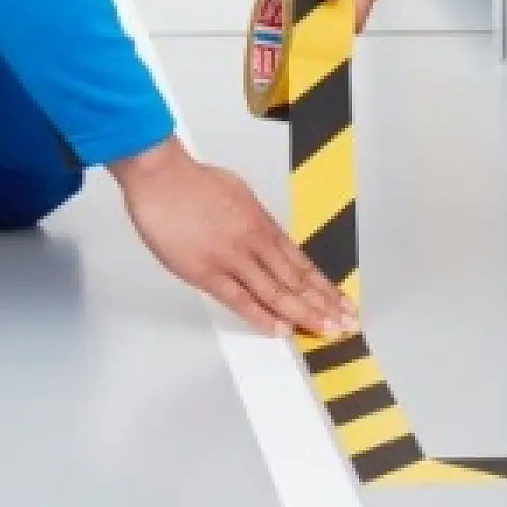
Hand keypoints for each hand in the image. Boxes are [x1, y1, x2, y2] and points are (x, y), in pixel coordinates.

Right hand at [110, 139, 357, 337]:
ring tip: (325, 330)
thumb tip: (260, 234)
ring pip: (277, 291)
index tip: (339, 300)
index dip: (323, 285)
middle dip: (324, 304)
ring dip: (304, 314)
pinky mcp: (207, 271)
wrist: (162, 176)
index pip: (301, 261)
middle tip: (344, 323)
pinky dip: (262, 317)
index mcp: (261, 223)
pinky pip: (240, 300)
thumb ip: (250, 219)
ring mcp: (232, 258)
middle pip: (297, 279)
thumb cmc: (190, 181)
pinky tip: (280, 329)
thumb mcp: (236, 193)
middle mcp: (254, 241)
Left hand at [265, 0, 383, 30]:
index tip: (315, 34)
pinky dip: (306, 19)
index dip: (338, 25)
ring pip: (332, 20)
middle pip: (346, 20)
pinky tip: (291, 23)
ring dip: (313, 26)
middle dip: (324, 28)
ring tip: (293, 30)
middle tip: (300, 33)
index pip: (359, 11)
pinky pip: (319, 14)